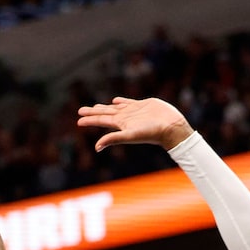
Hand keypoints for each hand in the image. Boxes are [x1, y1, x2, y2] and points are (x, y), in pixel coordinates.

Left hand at [77, 96, 193, 151]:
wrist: (170, 127)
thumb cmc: (151, 133)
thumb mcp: (130, 136)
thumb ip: (113, 139)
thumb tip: (96, 147)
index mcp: (120, 124)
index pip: (100, 121)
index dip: (89, 120)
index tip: (78, 121)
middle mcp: (125, 118)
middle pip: (105, 114)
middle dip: (93, 112)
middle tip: (80, 110)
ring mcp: (133, 111)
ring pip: (115, 108)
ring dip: (105, 107)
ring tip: (96, 106)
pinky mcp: (143, 105)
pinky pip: (128, 102)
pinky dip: (121, 101)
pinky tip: (115, 101)